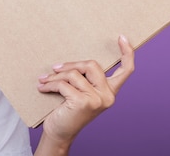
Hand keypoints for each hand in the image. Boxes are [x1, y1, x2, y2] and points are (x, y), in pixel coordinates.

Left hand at [36, 35, 134, 151]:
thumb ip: (84, 78)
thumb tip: (71, 61)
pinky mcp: (83, 102)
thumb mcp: (80, 91)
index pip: (126, 70)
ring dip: (55, 76)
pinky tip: (42, 87)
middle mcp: (108, 96)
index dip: (127, 52)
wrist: (59, 132)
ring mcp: (97, 99)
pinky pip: (63, 83)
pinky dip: (50, 84)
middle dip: (71, 64)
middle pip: (92, 64)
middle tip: (55, 68)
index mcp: (110, 91)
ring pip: (74, 74)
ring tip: (45, 80)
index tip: (122, 37)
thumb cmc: (68, 110)